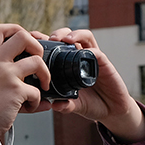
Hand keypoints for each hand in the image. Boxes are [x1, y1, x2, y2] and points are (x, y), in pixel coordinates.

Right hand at [0, 23, 47, 138]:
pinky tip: (27, 108)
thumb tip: (31, 66)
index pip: (0, 29)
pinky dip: (37, 102)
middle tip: (38, 62)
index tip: (25, 42)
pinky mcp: (15, 90)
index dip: (17, 29)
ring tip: (42, 88)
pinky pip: (37, 92)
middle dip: (37, 46)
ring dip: (45, 76)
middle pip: (22, 36)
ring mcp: (5, 75)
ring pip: (37, 62)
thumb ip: (2, 71)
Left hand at [42, 28, 144, 142]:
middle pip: (69, 36)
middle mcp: (81, 58)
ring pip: (85, 37)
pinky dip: (90, 50)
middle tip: (50, 39)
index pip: (57, 47)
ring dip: (75, 34)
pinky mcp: (105, 64)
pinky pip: (97, 53)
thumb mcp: (75, 106)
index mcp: (69, 65)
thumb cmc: (92, 104)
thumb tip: (53, 105)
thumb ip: (65, 105)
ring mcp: (93, 59)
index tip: (33, 39)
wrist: (111, 111)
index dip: (45, 40)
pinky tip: (84, 52)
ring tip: (65, 39)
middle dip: (59, 33)